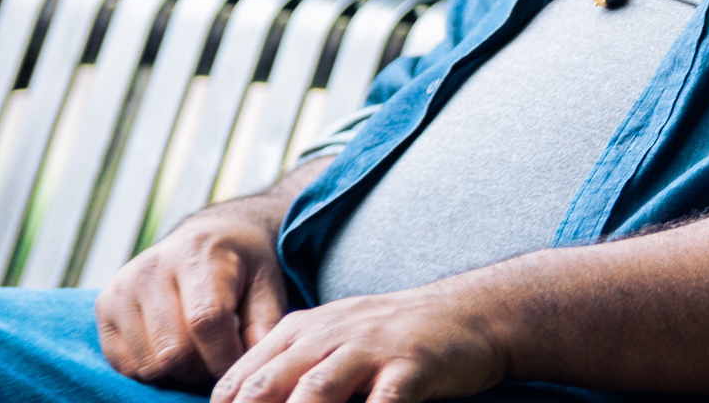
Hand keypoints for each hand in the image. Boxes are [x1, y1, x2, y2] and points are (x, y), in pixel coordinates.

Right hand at [96, 191, 294, 387]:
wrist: (204, 239)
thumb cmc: (240, 266)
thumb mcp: (265, 283)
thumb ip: (265, 321)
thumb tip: (258, 355)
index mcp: (196, 254)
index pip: (206, 321)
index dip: (225, 357)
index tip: (240, 366)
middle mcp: (151, 267)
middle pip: (174, 350)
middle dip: (203, 369)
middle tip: (218, 359)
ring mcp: (122, 286)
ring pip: (148, 364)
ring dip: (177, 372)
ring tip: (197, 350)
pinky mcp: (103, 305)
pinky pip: (124, 364)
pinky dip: (151, 369)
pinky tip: (169, 346)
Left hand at [209, 282, 509, 402]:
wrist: (469, 314)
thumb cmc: (392, 339)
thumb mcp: (333, 340)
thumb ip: (288, 370)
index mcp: (300, 331)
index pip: (240, 382)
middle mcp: (328, 336)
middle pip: (268, 387)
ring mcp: (370, 349)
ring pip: (316, 393)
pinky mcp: (411, 367)